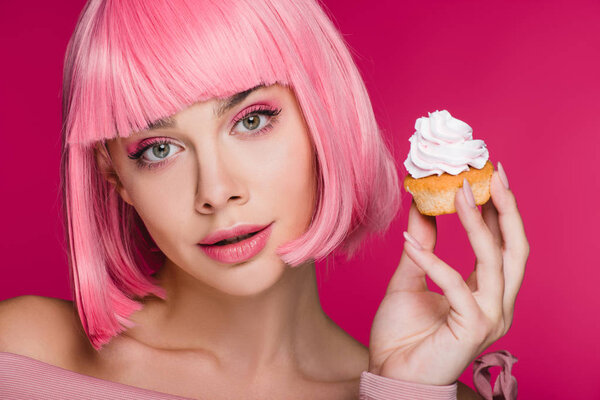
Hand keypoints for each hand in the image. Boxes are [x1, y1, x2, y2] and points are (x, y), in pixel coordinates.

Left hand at [367, 163, 527, 385]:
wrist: (389, 373)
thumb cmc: (402, 333)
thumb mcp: (409, 279)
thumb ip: (421, 246)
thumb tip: (421, 206)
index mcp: (485, 291)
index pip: (501, 243)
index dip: (497, 209)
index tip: (486, 175)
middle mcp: (496, 303)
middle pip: (514, 248)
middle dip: (506, 208)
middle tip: (491, 173)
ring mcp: (489, 317)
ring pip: (494, 261)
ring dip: (476, 223)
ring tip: (457, 192)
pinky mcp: (473, 329)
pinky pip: (457, 285)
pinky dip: (434, 261)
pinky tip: (409, 240)